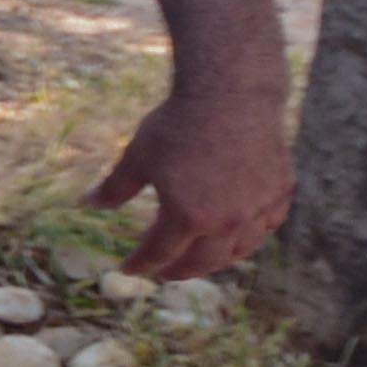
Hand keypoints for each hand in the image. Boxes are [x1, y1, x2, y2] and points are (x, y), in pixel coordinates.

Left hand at [89, 86, 291, 280]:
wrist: (231, 95)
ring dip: (217, 260)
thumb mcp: (138, 157)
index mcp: (188, 217)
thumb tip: (86, 203)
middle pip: (202, 262)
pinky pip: (266, 226)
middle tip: (164, 272)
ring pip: (239, 250)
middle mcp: (227, 221)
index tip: (128, 268)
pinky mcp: (280, 192)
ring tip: (201, 258)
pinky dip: (251, 236)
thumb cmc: (179, 124)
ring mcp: (258, 209)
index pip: (160, 254)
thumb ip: (115, 187)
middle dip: (179, 271)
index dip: (141, 264)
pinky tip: (240, 233)